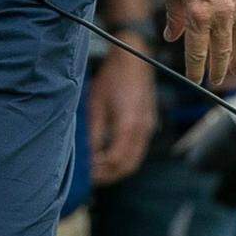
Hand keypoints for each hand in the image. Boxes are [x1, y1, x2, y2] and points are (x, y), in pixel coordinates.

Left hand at [88, 44, 157, 184]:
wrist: (133, 58)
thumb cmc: (112, 76)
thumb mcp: (96, 102)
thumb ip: (95, 130)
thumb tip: (89, 154)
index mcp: (129, 125)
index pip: (116, 160)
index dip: (101, 170)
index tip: (86, 174)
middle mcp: (143, 129)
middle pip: (128, 165)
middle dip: (110, 175)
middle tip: (91, 178)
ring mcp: (149, 127)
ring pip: (135, 159)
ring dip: (118, 169)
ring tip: (98, 170)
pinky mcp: (148, 123)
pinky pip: (138, 149)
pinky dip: (125, 158)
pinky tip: (109, 155)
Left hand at [161, 0, 235, 83]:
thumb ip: (173, 16)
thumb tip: (171, 37)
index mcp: (196, 12)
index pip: (197, 50)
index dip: (195, 68)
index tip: (194, 79)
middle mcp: (220, 13)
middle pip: (221, 51)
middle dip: (218, 70)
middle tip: (215, 81)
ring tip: (233, 71)